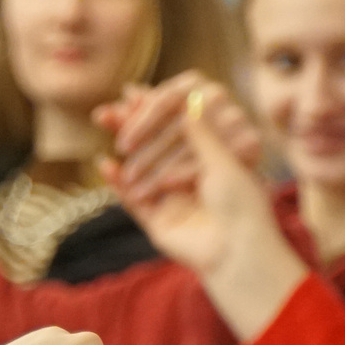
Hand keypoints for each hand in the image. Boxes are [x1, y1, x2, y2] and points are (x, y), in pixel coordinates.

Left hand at [96, 73, 265, 204]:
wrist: (231, 165)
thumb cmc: (186, 141)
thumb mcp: (157, 128)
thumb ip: (132, 118)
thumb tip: (105, 109)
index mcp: (192, 81)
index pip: (161, 99)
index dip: (138, 123)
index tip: (119, 146)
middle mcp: (216, 92)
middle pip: (174, 124)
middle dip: (147, 152)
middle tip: (127, 175)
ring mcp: (236, 115)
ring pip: (191, 144)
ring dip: (162, 168)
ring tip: (139, 189)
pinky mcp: (251, 140)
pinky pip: (213, 159)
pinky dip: (187, 172)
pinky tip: (167, 186)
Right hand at [106, 103, 307, 340]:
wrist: (237, 251)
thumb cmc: (241, 205)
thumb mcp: (222, 159)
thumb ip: (200, 131)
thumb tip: (187, 97)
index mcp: (210, 161)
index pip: (178, 129)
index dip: (157, 111)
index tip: (135, 93)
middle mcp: (189, 179)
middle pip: (154, 147)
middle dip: (131, 127)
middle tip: (109, 109)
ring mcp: (172, 200)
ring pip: (140, 169)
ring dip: (121, 148)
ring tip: (103, 127)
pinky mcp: (158, 222)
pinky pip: (133, 200)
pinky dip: (117, 184)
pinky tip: (105, 165)